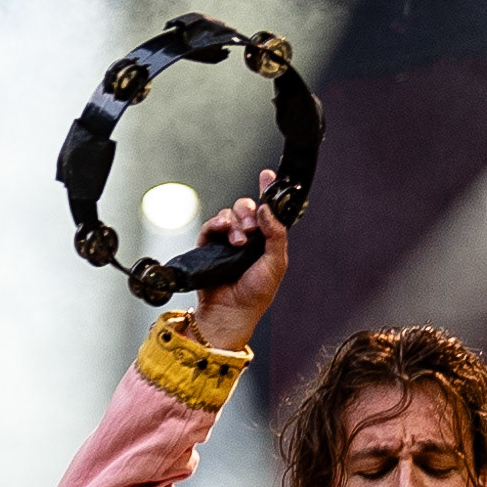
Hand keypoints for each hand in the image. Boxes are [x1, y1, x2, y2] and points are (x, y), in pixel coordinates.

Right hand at [192, 169, 287, 351]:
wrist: (231, 311)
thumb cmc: (255, 295)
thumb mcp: (276, 263)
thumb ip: (276, 234)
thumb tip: (267, 209)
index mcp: (265, 240)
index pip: (267, 210)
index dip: (267, 190)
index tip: (267, 175)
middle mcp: (246, 238)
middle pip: (246, 207)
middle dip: (249, 213)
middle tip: (252, 229)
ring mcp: (227, 241)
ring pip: (230, 214)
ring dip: (235, 223)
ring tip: (238, 242)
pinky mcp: (210, 246)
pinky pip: (212, 224)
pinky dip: (217, 223)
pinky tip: (224, 231)